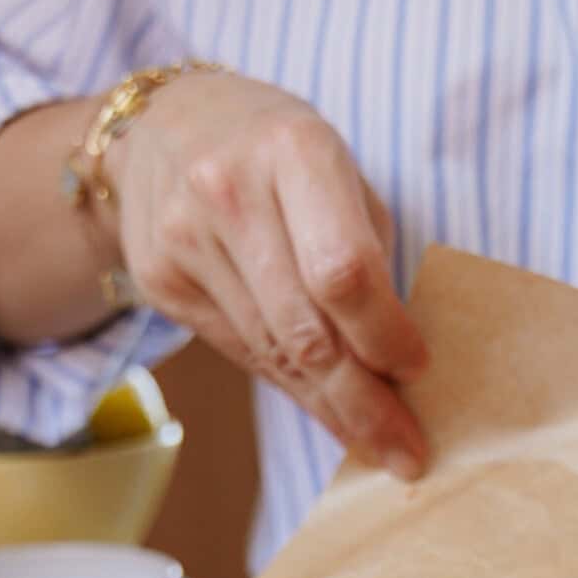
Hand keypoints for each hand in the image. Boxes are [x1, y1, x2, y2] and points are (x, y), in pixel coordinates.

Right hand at [104, 71, 428, 477]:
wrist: (164, 126)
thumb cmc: (277, 152)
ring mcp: (185, 238)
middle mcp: (230, 192)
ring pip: (273, 351)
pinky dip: (290, 386)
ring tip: (376, 442)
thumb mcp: (335, 169)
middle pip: (307, 328)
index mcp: (294, 149)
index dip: (384, 334)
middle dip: (362, 400)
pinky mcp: (160, 280)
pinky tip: (324, 408)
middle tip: (405, 451)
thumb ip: (367, 252)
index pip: (344, 271)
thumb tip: (400, 364)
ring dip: (331, 406)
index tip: (417, 372)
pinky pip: (241, 351)